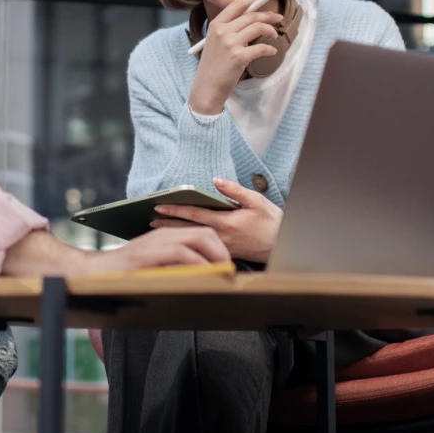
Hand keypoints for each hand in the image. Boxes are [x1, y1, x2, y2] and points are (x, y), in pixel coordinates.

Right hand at [83, 225, 230, 273]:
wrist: (96, 274)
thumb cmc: (125, 276)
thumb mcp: (154, 267)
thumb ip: (173, 267)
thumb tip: (199, 278)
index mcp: (165, 236)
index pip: (200, 232)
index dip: (218, 247)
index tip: (226, 265)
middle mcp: (163, 235)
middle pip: (204, 232)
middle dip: (222, 250)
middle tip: (229, 270)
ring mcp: (156, 243)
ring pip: (197, 238)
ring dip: (215, 255)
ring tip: (223, 273)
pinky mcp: (149, 254)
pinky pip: (181, 253)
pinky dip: (198, 263)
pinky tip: (205, 275)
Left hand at [149, 177, 281, 263]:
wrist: (283, 245)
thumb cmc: (271, 222)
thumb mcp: (256, 201)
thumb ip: (235, 190)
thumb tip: (216, 180)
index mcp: (226, 222)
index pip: (194, 214)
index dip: (175, 209)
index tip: (159, 206)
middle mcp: (221, 236)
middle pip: (188, 228)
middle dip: (168, 224)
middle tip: (150, 221)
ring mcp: (222, 246)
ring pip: (193, 238)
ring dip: (176, 233)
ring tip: (159, 229)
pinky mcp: (225, 252)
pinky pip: (202, 246)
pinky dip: (189, 241)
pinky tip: (179, 239)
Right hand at [189, 0, 283, 114]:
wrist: (207, 87)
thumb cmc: (213, 65)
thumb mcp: (215, 41)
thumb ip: (229, 28)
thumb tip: (253, 16)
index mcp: (215, 24)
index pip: (238, 4)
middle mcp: (222, 31)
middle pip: (252, 15)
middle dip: (269, 15)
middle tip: (278, 19)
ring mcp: (229, 43)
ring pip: (258, 27)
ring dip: (271, 30)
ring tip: (274, 35)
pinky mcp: (238, 57)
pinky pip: (262, 47)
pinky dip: (270, 49)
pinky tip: (272, 51)